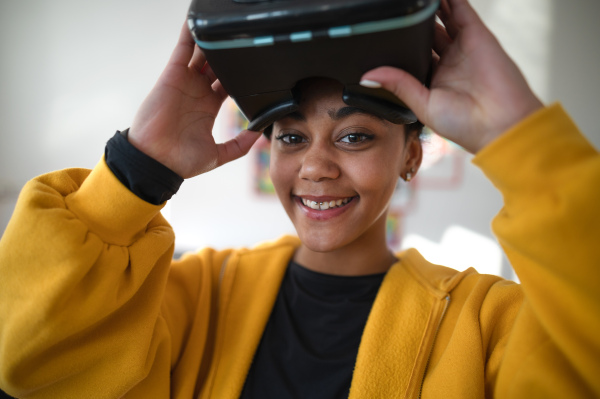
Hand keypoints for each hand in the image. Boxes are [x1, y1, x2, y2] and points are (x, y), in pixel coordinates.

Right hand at [128, 22, 260, 177]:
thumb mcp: (219, 155)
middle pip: (217, 66)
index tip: (256, 68)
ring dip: (213, 42)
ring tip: (227, 28)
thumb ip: (240, 145)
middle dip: (229, 56)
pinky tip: (197, 23)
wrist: (156, 162)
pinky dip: (189, 35)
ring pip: (202, 54)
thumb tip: (260, 133)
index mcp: (208, 107)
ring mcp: (185, 82)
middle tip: (245, 43)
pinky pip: (182, 49)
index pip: (228, 84)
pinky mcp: (173, 75)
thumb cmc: (181, 161)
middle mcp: (197, 92)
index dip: (240, 76)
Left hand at [361, 0, 542, 152]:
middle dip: (413, 21)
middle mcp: (448, 61)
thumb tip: (368, 77)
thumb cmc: (466, 125)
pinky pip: (460, 9)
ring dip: (430, 6)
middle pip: (426, 33)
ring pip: (442, 17)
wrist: (502, 124)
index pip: (412, 55)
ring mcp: (463, 46)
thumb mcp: (423, 105)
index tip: (382, 32)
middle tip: (396, 9)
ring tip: (413, 0)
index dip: (400, 44)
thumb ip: (399, 85)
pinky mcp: (477, 34)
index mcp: (433, 80)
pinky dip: (449, 0)